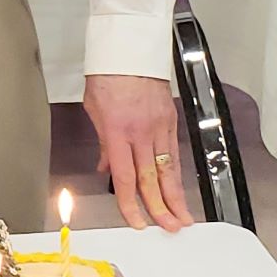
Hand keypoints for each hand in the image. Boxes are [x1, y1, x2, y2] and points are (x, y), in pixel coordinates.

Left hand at [83, 74, 193, 231]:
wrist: (129, 49)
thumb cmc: (108, 74)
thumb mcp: (94, 109)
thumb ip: (102, 143)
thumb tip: (105, 167)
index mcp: (117, 131)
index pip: (125, 177)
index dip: (131, 204)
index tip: (136, 221)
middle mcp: (140, 132)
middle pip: (151, 179)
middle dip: (160, 208)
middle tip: (168, 227)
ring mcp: (158, 126)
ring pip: (168, 169)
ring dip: (176, 196)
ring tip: (182, 217)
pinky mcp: (170, 120)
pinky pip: (173, 153)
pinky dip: (176, 173)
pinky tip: (179, 188)